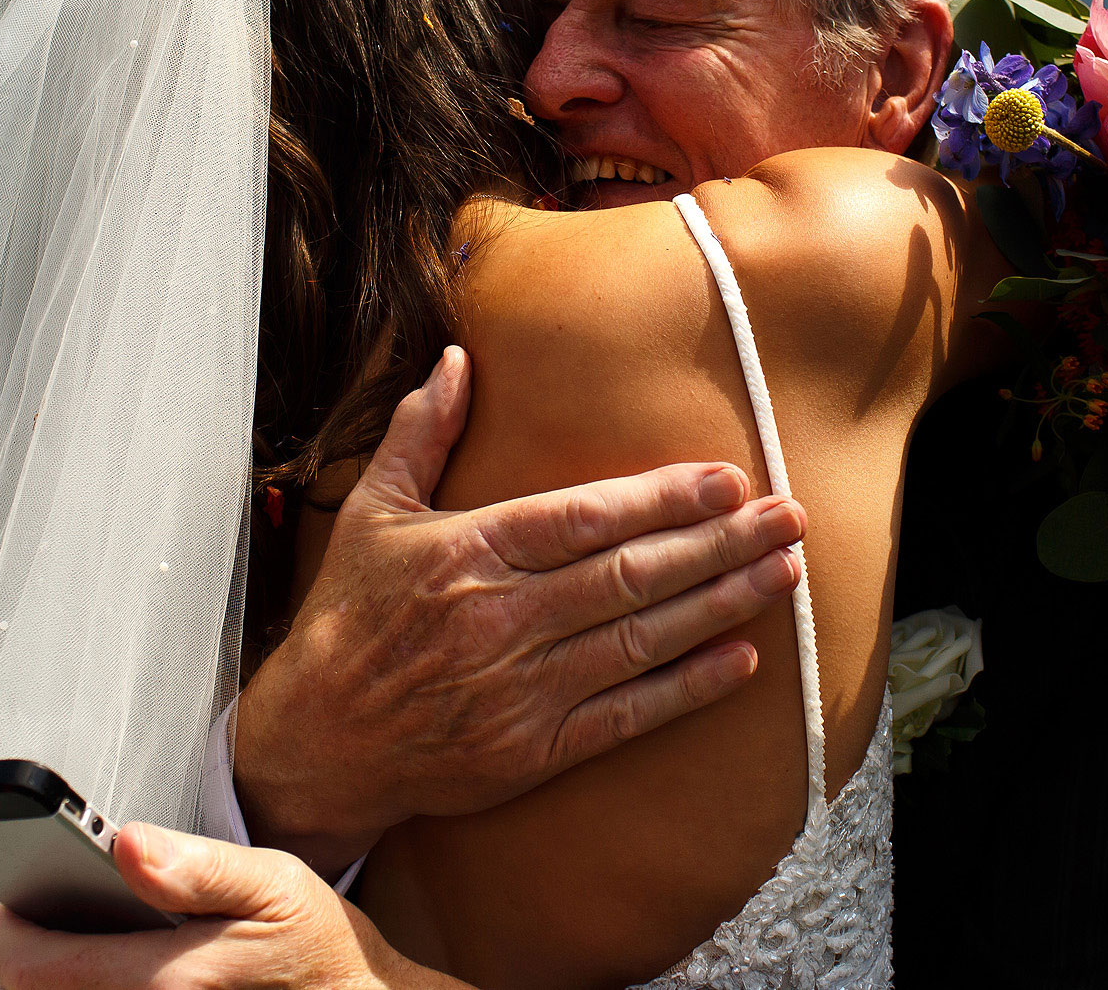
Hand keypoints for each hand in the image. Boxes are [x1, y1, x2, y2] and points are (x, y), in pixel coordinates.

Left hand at [0, 823, 466, 989]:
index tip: (20, 893)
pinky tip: (120, 963)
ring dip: (64, 969)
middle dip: (35, 947)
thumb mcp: (273, 883)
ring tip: (94, 933)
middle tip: (62, 906)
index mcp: (170, 976)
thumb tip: (124, 842)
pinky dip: (94, 981)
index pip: (33, 968)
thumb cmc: (315, 943)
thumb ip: (195, 867)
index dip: (11, 927)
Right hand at [233, 346, 803, 874]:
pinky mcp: (534, 748)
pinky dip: (687, 687)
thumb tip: (455, 359)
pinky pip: (627, 715)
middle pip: (632, 574)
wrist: (317, 741)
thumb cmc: (349, 618)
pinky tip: (741, 658)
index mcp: (471, 551)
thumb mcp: (371, 512)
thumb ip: (419, 433)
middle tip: (789, 516)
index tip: (728, 478)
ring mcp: (523, 688)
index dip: (664, 498)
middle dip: (720, 542)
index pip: (586, 517)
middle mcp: (503, 617)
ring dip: (723, 604)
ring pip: (642, 638)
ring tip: (785, 572)